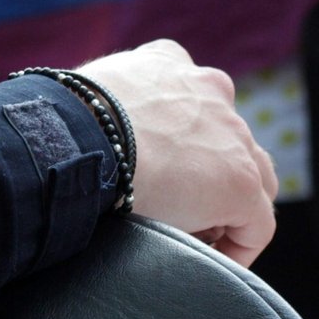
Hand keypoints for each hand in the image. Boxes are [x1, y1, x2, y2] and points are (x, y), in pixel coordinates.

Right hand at [77, 40, 277, 267]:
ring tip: (191, 231)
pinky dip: (237, 245)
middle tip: (171, 202)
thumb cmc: (62, 121)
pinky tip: (205, 257)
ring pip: (251, 176)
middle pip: (226, 137)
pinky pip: (256, 225)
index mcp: (167, 61)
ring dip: (227, 203)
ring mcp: (232, 136)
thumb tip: (80, 131)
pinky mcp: (240, 184)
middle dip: (206, 169)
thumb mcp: (84, 93)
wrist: (76, 138)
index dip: (180, 137)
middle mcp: (208, 89)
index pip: (190, 96)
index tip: (157, 168)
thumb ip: (101, 103)